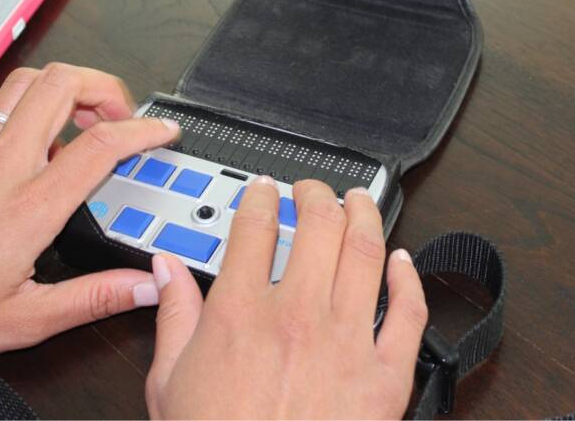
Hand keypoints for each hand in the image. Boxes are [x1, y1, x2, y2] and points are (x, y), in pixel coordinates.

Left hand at [0, 63, 178, 363]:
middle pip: (61, 83)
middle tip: (125, 116)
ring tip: (91, 118)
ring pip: (29, 82)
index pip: (99, 144)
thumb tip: (145, 286)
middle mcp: (4, 166)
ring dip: (69, 85)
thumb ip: (92, 299)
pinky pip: (7, 105)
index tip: (163, 132)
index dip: (142, 129)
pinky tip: (48, 143)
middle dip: (106, 86)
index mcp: (28, 207)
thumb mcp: (22, 322)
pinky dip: (39, 104)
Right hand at [145, 179, 428, 419]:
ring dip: (365, 215)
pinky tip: (403, 260)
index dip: (261, 196)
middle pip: (317, 224)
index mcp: (241, 313)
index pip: (254, 227)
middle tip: (313, 189)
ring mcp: (347, 342)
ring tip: (360, 200)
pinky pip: (408, 312)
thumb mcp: (170, 384)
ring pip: (365, 252)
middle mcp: (298, 315)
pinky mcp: (385, 376)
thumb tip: (165, 269)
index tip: (265, 190)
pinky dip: (409, 278)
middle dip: (316, 193)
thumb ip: (172, 316)